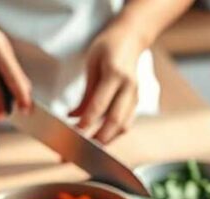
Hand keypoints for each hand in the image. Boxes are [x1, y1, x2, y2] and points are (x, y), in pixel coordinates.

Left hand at [70, 23, 146, 142]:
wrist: (132, 38)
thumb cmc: (108, 47)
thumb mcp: (92, 63)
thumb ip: (86, 92)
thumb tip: (73, 117)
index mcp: (116, 74)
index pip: (101, 104)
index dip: (88, 120)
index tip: (75, 131)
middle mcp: (129, 87)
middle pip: (115, 120)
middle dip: (98, 138)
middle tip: (80, 149)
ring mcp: (135, 96)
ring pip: (123, 126)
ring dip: (106, 140)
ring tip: (88, 150)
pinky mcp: (136, 102)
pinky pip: (125, 123)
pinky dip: (112, 134)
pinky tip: (99, 139)